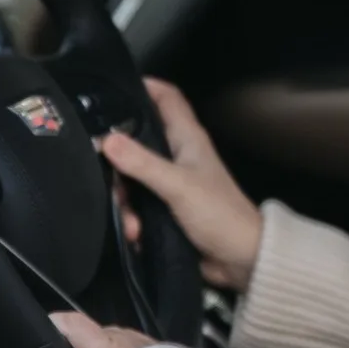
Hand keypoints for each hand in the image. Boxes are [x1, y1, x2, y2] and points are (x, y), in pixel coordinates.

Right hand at [99, 77, 262, 292]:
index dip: (142, 87)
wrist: (241, 260)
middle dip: (118, 162)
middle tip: (108, 179)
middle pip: (136, 141)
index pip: (165, 98)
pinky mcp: (164, 210)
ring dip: (125, 202)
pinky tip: (137, 236)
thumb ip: (143, 163)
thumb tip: (106, 139)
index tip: (109, 91)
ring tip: (132, 224)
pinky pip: (137, 206)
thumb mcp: (178, 186)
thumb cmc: (219, 214)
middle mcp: (177, 155)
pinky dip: (133, 221)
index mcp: (187, 138)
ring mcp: (170, 183)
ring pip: (132, 178)